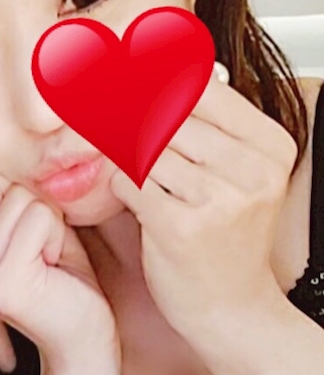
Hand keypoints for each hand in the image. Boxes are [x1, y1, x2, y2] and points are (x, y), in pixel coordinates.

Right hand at [0, 164, 119, 374]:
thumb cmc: (64, 278)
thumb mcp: (26, 223)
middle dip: (32, 203)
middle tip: (42, 248)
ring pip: (19, 197)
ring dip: (49, 223)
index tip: (29, 231)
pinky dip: (58, 236)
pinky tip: (55, 268)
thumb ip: (0, 190)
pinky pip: (37, 218)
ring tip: (49, 260)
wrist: (83, 338)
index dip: (14, 189)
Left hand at [110, 70, 296, 348]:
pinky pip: (128, 181)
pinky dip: (120, 185)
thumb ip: (213, 126)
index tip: (125, 74)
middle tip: (103, 114)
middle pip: (169, 113)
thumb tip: (181, 65)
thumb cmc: (225, 241)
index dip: (158, 79)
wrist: (230, 310)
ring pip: (144, 145)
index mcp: (271, 147)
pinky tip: (133, 199)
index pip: (204, 88)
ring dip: (125, 154)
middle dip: (132, 115)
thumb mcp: (236, 176)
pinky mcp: (180, 226)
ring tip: (129, 168)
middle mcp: (251, 169)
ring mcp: (218, 199)